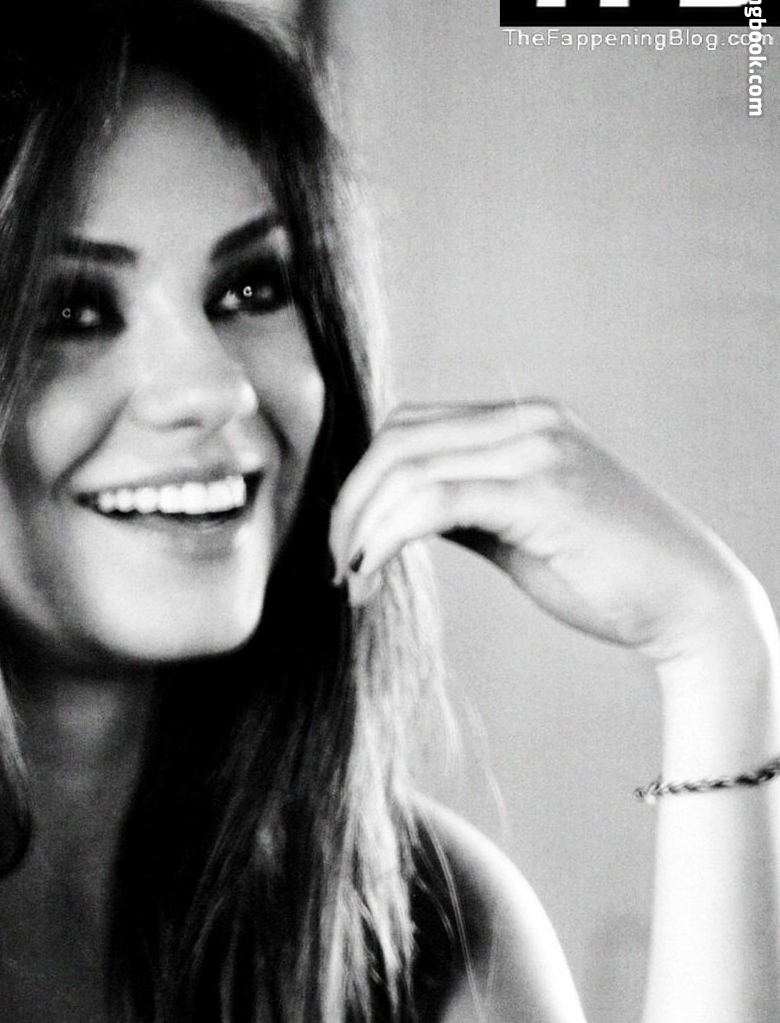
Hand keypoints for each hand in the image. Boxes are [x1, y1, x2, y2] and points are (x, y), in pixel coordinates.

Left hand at [328, 400, 764, 667]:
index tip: (345, 546)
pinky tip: (371, 575)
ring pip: (406, 469)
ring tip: (352, 581)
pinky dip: (386, 539)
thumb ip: (462, 510)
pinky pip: (433, 502)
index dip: (361, 484)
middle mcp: (530, 422)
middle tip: (335, 567)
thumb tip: (393, 518)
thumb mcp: (517, 531)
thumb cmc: (604, 575)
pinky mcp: (542, 493)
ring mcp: (538, 451)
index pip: (408, 427)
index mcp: (524, 421)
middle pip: (395, 441)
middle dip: (348, 506)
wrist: (687, 602)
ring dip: (360, 529)